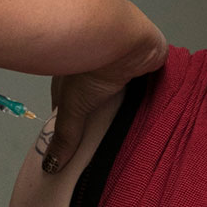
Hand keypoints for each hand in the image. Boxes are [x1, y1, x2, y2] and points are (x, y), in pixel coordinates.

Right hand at [37, 19, 164, 175]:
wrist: (122, 38)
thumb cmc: (89, 67)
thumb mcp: (73, 106)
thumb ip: (66, 136)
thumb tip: (50, 168)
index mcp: (74, 76)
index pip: (73, 107)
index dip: (78, 126)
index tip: (84, 150)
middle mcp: (98, 71)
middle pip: (101, 104)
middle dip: (106, 122)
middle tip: (113, 151)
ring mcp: (123, 68)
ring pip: (126, 97)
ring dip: (130, 111)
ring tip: (137, 140)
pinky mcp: (146, 67)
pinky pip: (149, 89)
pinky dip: (151, 101)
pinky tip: (156, 120)